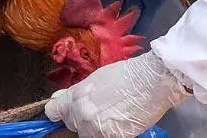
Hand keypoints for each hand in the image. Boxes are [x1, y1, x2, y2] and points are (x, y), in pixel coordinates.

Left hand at [45, 51, 189, 137]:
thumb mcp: (95, 78)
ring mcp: (96, 128)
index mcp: (76, 96)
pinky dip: (108, 132)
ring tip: (110, 115)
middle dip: (79, 118)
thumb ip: (77, 92)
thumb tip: (61, 98)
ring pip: (86, 133)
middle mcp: (82, 114)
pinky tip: (117, 122)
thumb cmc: (127, 75)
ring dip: (94, 127)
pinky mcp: (112, 137)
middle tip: (97, 109)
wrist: (152, 81)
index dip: (58, 111)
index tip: (61, 112)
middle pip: (71, 124)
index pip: (54, 111)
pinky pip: (102, 137)